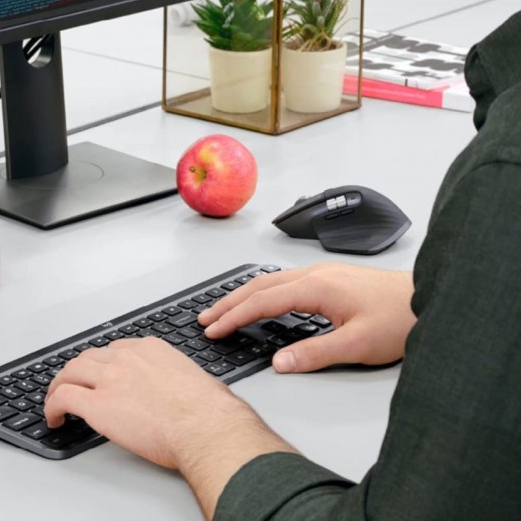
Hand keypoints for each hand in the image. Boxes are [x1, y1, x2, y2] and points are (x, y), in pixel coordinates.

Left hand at [44, 337, 294, 518]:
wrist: (206, 427)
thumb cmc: (210, 411)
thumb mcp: (197, 381)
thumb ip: (181, 381)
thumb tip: (188, 393)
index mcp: (150, 350)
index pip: (114, 350)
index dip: (101, 365)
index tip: (98, 375)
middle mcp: (126, 359)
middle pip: (87, 358)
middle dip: (76, 372)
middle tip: (70, 385)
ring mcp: (109, 379)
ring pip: (69, 373)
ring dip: (58, 386)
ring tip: (55, 401)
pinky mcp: (97, 405)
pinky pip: (62, 398)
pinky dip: (52, 407)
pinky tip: (54, 418)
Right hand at [199, 263, 415, 372]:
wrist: (432, 300)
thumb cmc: (401, 319)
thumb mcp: (357, 344)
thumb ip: (313, 353)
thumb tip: (278, 363)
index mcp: (316, 287)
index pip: (261, 302)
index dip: (232, 317)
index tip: (212, 330)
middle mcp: (315, 275)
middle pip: (258, 286)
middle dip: (227, 302)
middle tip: (204, 318)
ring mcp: (323, 274)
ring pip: (270, 280)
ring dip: (242, 295)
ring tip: (223, 309)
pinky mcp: (331, 279)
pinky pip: (284, 281)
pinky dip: (262, 291)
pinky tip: (261, 299)